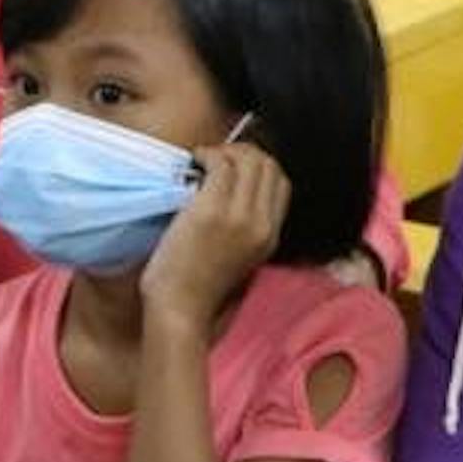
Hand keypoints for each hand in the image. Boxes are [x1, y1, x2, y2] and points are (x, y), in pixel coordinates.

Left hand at [141, 133, 290, 320]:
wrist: (181, 310)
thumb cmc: (198, 287)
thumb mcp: (239, 258)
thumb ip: (246, 228)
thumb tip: (234, 190)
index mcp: (270, 236)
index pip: (282, 183)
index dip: (260, 166)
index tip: (235, 166)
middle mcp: (261, 224)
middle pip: (269, 165)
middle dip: (244, 152)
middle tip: (217, 158)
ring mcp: (239, 216)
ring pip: (249, 160)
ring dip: (225, 151)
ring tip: (204, 160)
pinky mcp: (211, 210)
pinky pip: (220, 164)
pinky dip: (207, 154)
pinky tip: (193, 162)